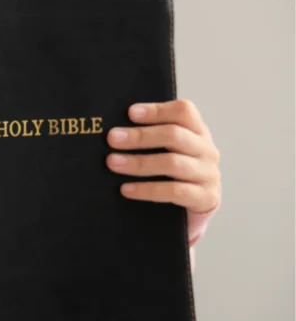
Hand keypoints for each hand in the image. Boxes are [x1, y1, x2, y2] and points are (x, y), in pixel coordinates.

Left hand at [105, 99, 220, 214]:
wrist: (195, 209)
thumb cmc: (173, 173)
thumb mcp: (167, 151)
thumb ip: (150, 137)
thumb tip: (115, 132)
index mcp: (198, 131)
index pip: (183, 111)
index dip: (157, 110)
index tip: (130, 112)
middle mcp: (207, 150)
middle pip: (174, 135)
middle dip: (140, 136)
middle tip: (112, 138)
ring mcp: (208, 174)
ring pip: (172, 163)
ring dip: (139, 163)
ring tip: (112, 162)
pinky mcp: (206, 198)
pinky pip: (173, 191)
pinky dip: (147, 189)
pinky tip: (126, 189)